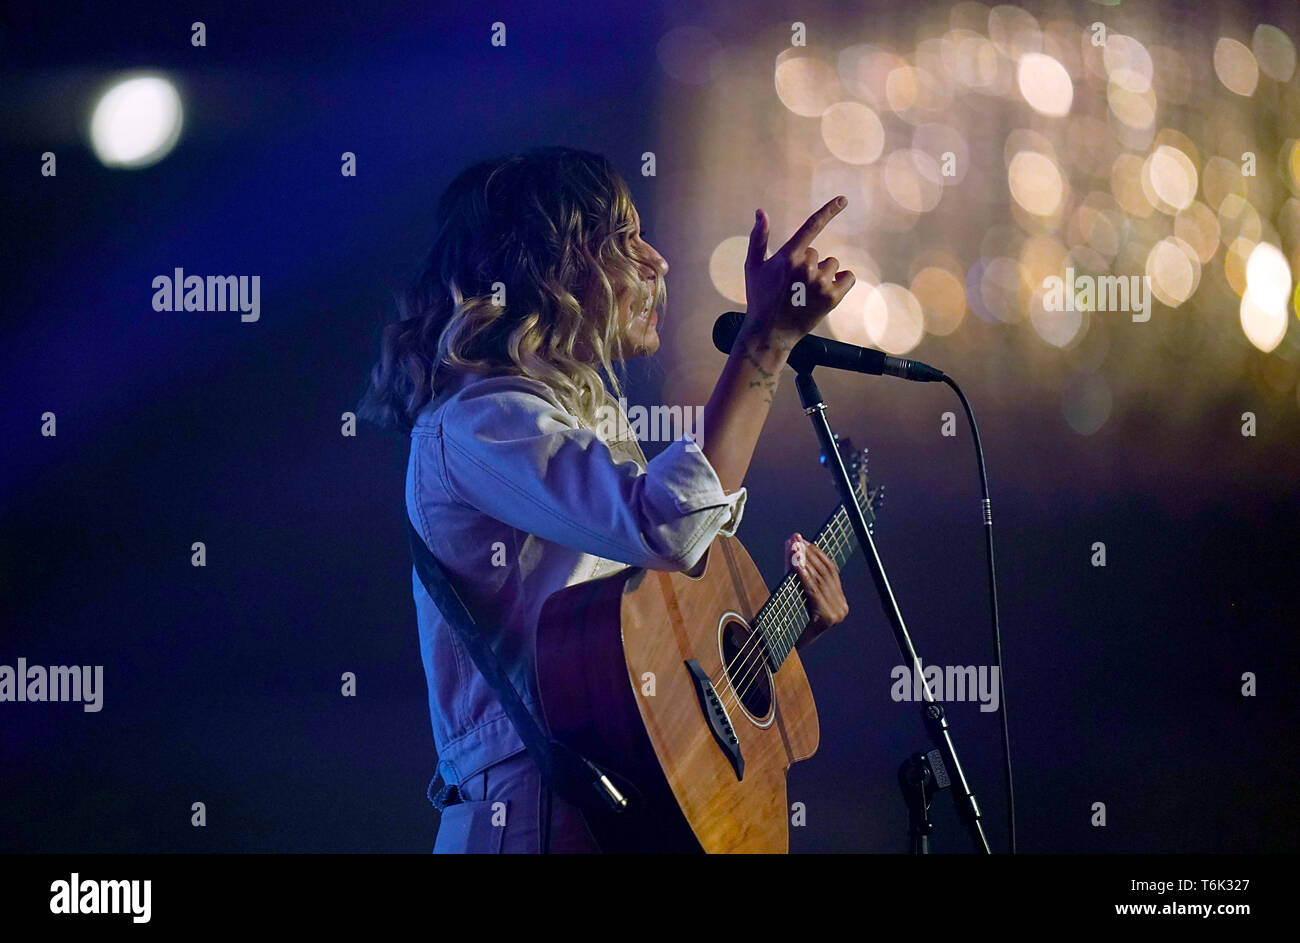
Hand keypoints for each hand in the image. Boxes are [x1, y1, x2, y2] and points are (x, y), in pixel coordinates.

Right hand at [744, 197, 855, 342]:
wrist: (770, 333)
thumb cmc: (759, 298)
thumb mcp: (753, 267)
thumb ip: (759, 237)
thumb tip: (761, 211)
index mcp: (788, 256)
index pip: (812, 226)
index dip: (829, 210)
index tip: (843, 199)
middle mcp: (805, 267)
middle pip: (818, 254)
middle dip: (809, 265)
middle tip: (794, 286)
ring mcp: (820, 283)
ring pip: (832, 265)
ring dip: (824, 274)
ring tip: (806, 293)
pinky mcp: (832, 297)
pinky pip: (848, 277)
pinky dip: (842, 282)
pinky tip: (825, 293)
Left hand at [786, 532, 847, 650]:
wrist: (780, 648)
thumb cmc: (787, 620)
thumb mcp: (795, 592)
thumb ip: (796, 572)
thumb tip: (793, 543)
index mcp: (839, 602)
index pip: (831, 571)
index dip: (817, 553)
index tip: (803, 539)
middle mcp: (841, 608)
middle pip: (825, 572)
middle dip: (809, 553)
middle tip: (795, 539)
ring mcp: (836, 614)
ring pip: (820, 579)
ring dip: (805, 560)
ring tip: (794, 546)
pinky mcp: (826, 618)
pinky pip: (813, 591)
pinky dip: (803, 575)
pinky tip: (795, 563)